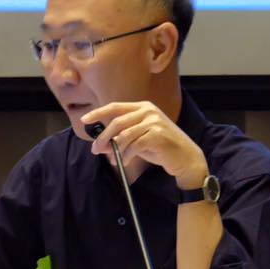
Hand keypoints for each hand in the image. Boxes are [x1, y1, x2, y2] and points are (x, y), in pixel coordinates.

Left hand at [81, 101, 207, 188]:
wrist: (185, 157)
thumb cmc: (160, 147)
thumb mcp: (139, 137)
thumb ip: (122, 136)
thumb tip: (99, 143)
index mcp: (142, 107)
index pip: (115, 107)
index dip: (98, 113)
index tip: (84, 120)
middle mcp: (148, 111)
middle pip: (117, 122)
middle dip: (103, 137)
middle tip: (95, 149)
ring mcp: (154, 122)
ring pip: (124, 135)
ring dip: (114, 149)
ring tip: (112, 159)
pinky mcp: (158, 135)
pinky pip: (134, 146)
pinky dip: (127, 155)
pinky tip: (126, 161)